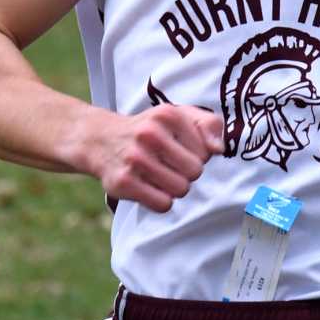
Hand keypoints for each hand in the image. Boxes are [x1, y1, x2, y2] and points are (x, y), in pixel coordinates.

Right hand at [91, 104, 222, 213]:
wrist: (101, 140)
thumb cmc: (149, 130)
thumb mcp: (178, 116)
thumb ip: (208, 124)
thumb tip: (218, 149)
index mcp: (168, 115)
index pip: (206, 151)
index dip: (197, 155)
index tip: (180, 150)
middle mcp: (150, 134)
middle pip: (195, 172)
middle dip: (187, 173)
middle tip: (170, 166)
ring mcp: (134, 159)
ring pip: (181, 189)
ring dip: (174, 188)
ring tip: (160, 176)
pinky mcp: (123, 182)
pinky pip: (163, 204)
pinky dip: (160, 201)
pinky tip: (149, 187)